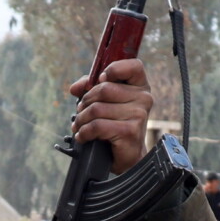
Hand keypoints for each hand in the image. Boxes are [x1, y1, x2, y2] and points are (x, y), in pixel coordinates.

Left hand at [67, 57, 152, 174]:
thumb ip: (91, 87)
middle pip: (104, 89)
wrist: (127, 154)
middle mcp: (143, 98)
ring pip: (97, 109)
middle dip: (86, 101)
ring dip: (82, 119)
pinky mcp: (130, 132)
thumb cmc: (116, 124)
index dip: (113, 69)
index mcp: (140, 86)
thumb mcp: (105, 101)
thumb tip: (75, 88)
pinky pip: (98, 126)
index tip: (100, 79)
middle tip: (81, 112)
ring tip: (80, 125)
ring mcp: (138, 115)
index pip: (133, 66)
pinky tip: (83, 136)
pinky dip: (85, 132)